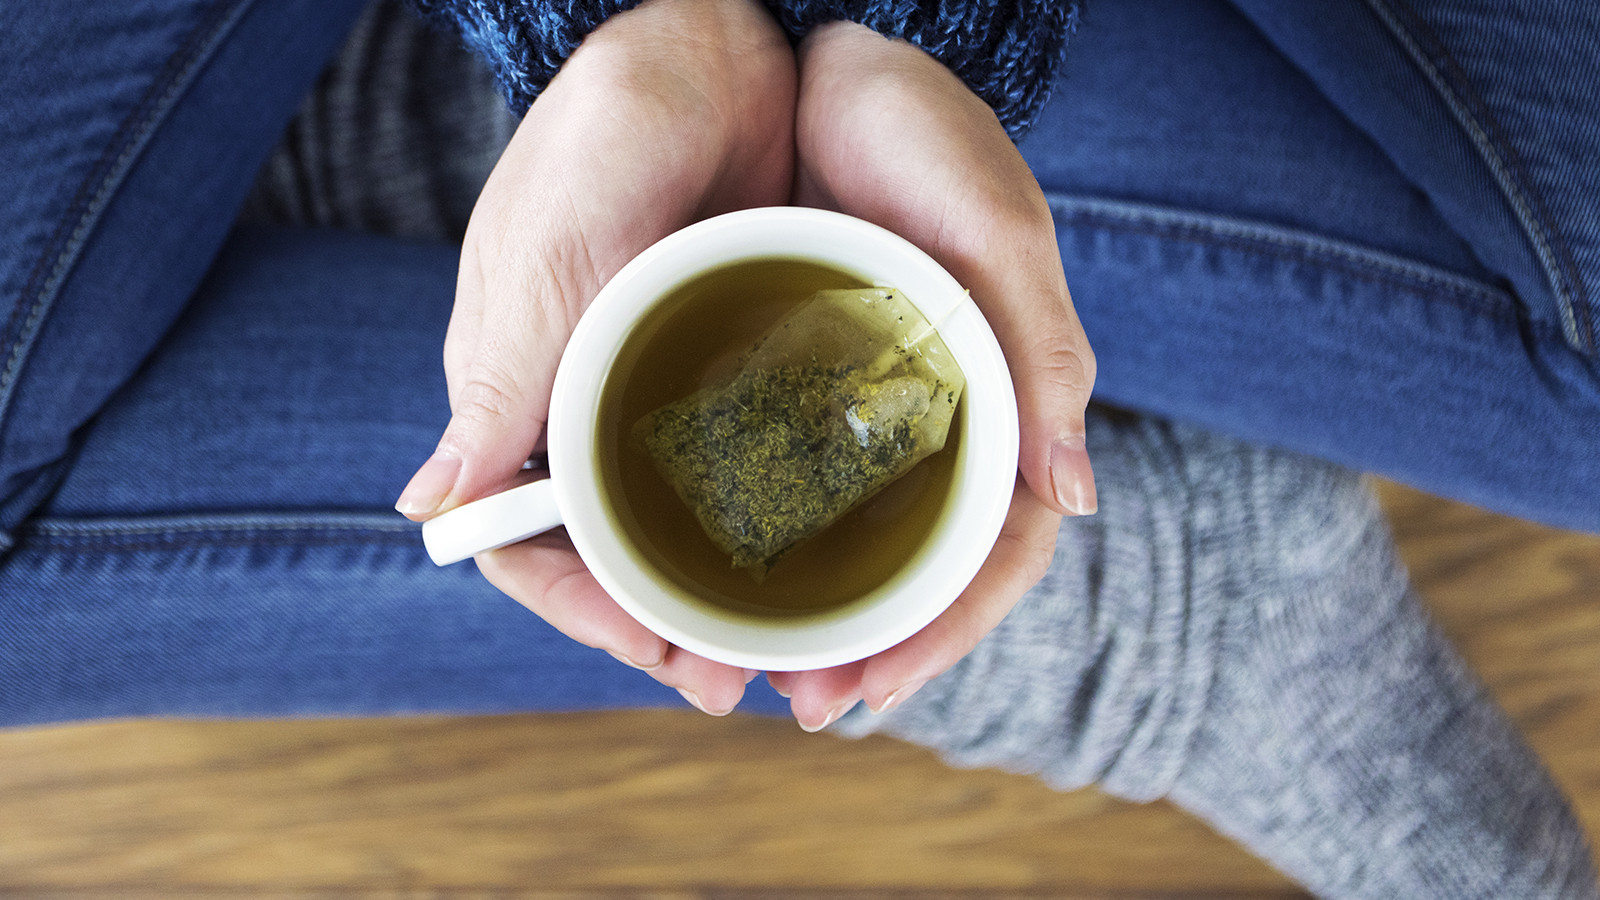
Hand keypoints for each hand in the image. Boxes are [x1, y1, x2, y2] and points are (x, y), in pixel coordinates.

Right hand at [396, 0, 796, 712]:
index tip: (662, 659)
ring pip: (686, 524)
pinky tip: (826, 557)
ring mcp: (664, 385)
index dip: (590, 617)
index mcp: (526, 400)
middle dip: (671, 629)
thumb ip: (497, 393)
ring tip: (795, 649)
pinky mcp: (737, 353)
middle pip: (620, 555)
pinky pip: (749, 460)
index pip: (536, 546)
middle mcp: (593, 407)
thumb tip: (433, 514)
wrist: (703, 42)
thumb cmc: (599, 139)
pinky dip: (776, 520)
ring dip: (728, 594)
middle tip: (744, 683)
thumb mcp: (542, 267)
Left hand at [766, 22, 1096, 728]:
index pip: (994, 551)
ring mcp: (868, 404)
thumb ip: (1044, 352)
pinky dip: (764, 544)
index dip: (943, 631)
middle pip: (918, 568)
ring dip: (807, 617)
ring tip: (743, 671)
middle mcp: (937, 417)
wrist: (820, 54)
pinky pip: (790, 482)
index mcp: (997, 398)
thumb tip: (1078, 497)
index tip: (871, 688)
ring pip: (853, 541)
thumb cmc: (924, 134)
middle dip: (868, 650)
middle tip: (796, 703)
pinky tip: (717, 577)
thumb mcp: (994, 230)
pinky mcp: (798, 377)